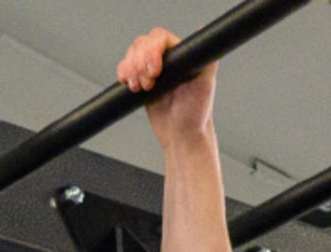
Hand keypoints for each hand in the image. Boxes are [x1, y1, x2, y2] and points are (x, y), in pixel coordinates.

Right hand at [120, 26, 214, 146]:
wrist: (183, 138)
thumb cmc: (196, 115)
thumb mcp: (205, 85)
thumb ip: (206, 59)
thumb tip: (206, 34)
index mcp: (180, 54)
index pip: (159, 38)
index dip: (152, 50)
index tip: (155, 71)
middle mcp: (166, 58)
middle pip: (142, 43)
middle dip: (140, 62)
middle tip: (148, 84)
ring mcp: (152, 69)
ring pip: (132, 53)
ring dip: (131, 68)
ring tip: (140, 88)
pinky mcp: (141, 80)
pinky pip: (125, 67)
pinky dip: (124, 73)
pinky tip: (129, 84)